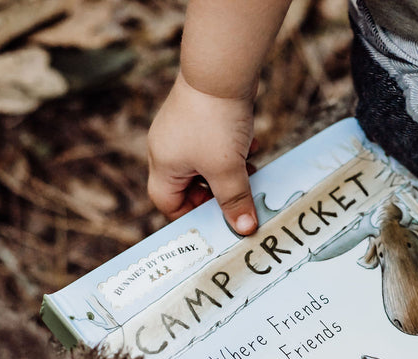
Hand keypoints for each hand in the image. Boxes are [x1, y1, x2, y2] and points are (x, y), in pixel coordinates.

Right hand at [147, 72, 257, 234]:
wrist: (221, 70)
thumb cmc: (215, 122)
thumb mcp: (227, 170)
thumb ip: (235, 201)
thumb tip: (244, 229)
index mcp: (163, 164)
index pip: (167, 202)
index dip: (191, 215)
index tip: (218, 220)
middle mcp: (166, 147)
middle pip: (188, 184)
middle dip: (217, 192)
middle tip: (240, 196)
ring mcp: (181, 129)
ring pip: (206, 163)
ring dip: (230, 171)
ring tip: (251, 171)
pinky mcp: (199, 114)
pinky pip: (215, 142)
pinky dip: (233, 149)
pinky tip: (253, 144)